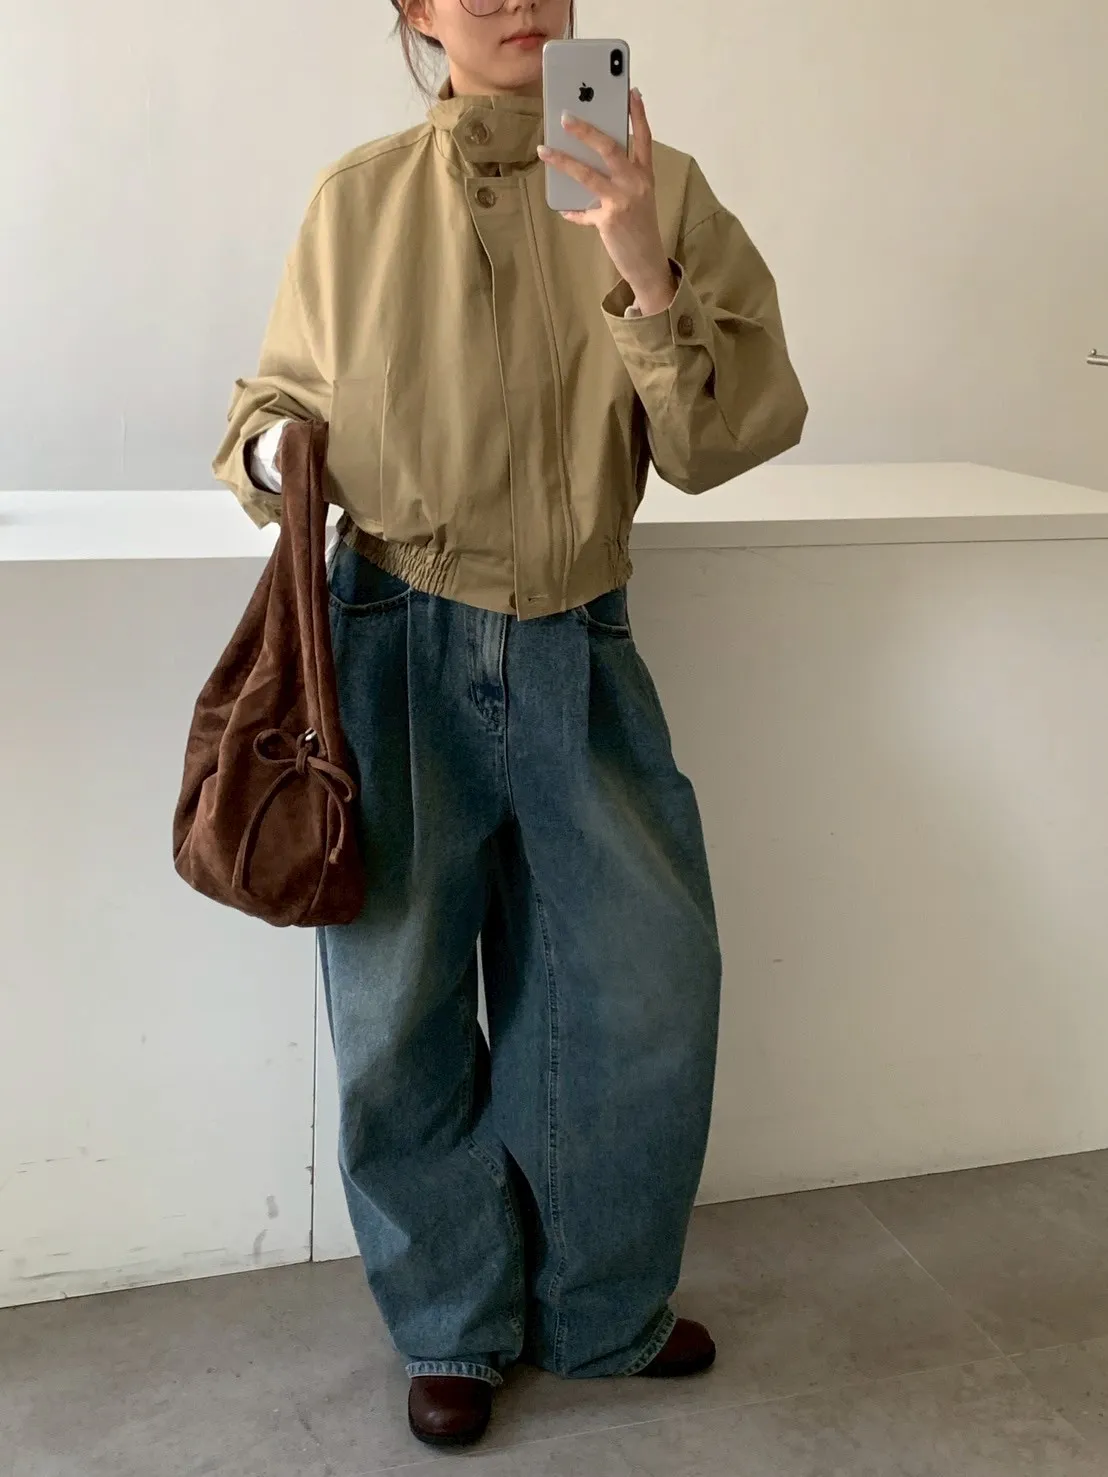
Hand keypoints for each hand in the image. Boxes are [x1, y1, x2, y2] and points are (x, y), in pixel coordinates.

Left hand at [538, 90, 676, 316]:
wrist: (648, 262)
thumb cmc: (639, 226)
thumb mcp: (637, 198)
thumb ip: (619, 179)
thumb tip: (588, 162)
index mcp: (645, 175)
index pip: (644, 137)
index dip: (638, 114)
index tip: (631, 91)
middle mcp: (636, 183)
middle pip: (609, 147)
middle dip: (586, 130)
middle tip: (565, 116)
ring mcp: (622, 200)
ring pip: (587, 173)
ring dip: (562, 160)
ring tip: (544, 149)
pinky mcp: (608, 219)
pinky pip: (582, 210)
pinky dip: (572, 210)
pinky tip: (563, 208)